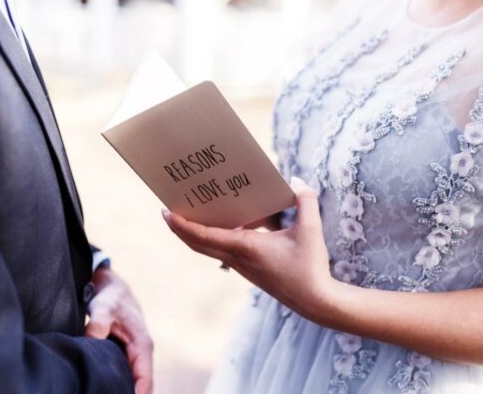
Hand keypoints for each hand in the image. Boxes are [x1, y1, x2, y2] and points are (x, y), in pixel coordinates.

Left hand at [85, 268, 152, 393]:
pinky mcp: (126, 356)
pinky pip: (126, 377)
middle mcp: (141, 354)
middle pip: (142, 387)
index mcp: (142, 345)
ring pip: (134, 383)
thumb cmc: (111, 297)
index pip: (144, 380)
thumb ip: (98, 323)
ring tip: (102, 393)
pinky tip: (102, 389)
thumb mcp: (104, 306)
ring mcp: (134, 356)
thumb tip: (92, 340)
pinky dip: (119, 385)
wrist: (112, 288)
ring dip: (123, 390)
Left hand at [162, 177, 333, 322]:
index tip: (166, 212)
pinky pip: (223, 252)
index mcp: (245, 247)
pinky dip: (214, 239)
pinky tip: (228, 226)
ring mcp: (242, 267)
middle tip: (168, 212)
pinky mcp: (250, 271)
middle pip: (198, 244)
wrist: (315, 301)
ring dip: (195, 234)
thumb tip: (297, 182)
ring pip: (209, 249)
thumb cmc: (310, 267)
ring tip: (192, 215)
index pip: (203, 236)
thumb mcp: (310, 230)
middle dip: (180, 228)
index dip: (182, 224)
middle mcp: (238, 258)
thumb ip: (305, 202)